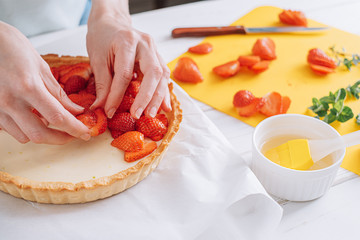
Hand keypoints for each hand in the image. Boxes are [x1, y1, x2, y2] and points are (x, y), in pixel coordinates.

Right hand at [0, 22, 90, 143]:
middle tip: (73, 135)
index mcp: (28, 87)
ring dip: (42, 134)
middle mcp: (10, 101)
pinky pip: (11, 130)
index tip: (85, 133)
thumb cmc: (11, 46)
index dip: (75, 129)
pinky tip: (31, 118)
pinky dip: (24, 129)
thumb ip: (57, 93)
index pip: (58, 117)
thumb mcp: (41, 67)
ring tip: (51, 123)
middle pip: (40, 134)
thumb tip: (75, 110)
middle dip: (60, 139)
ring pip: (24, 136)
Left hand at [86, 3, 171, 118]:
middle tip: (139, 115)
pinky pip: (164, 75)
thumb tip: (101, 108)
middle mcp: (145, 44)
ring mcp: (154, 49)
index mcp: (127, 41)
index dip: (117, 95)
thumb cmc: (102, 38)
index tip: (110, 111)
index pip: (124, 73)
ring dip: (159, 97)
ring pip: (163, 75)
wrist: (111, 23)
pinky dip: (163, 92)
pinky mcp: (158, 56)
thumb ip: (102, 84)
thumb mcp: (97, 59)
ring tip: (152, 114)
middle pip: (153, 73)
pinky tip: (164, 106)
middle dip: (147, 97)